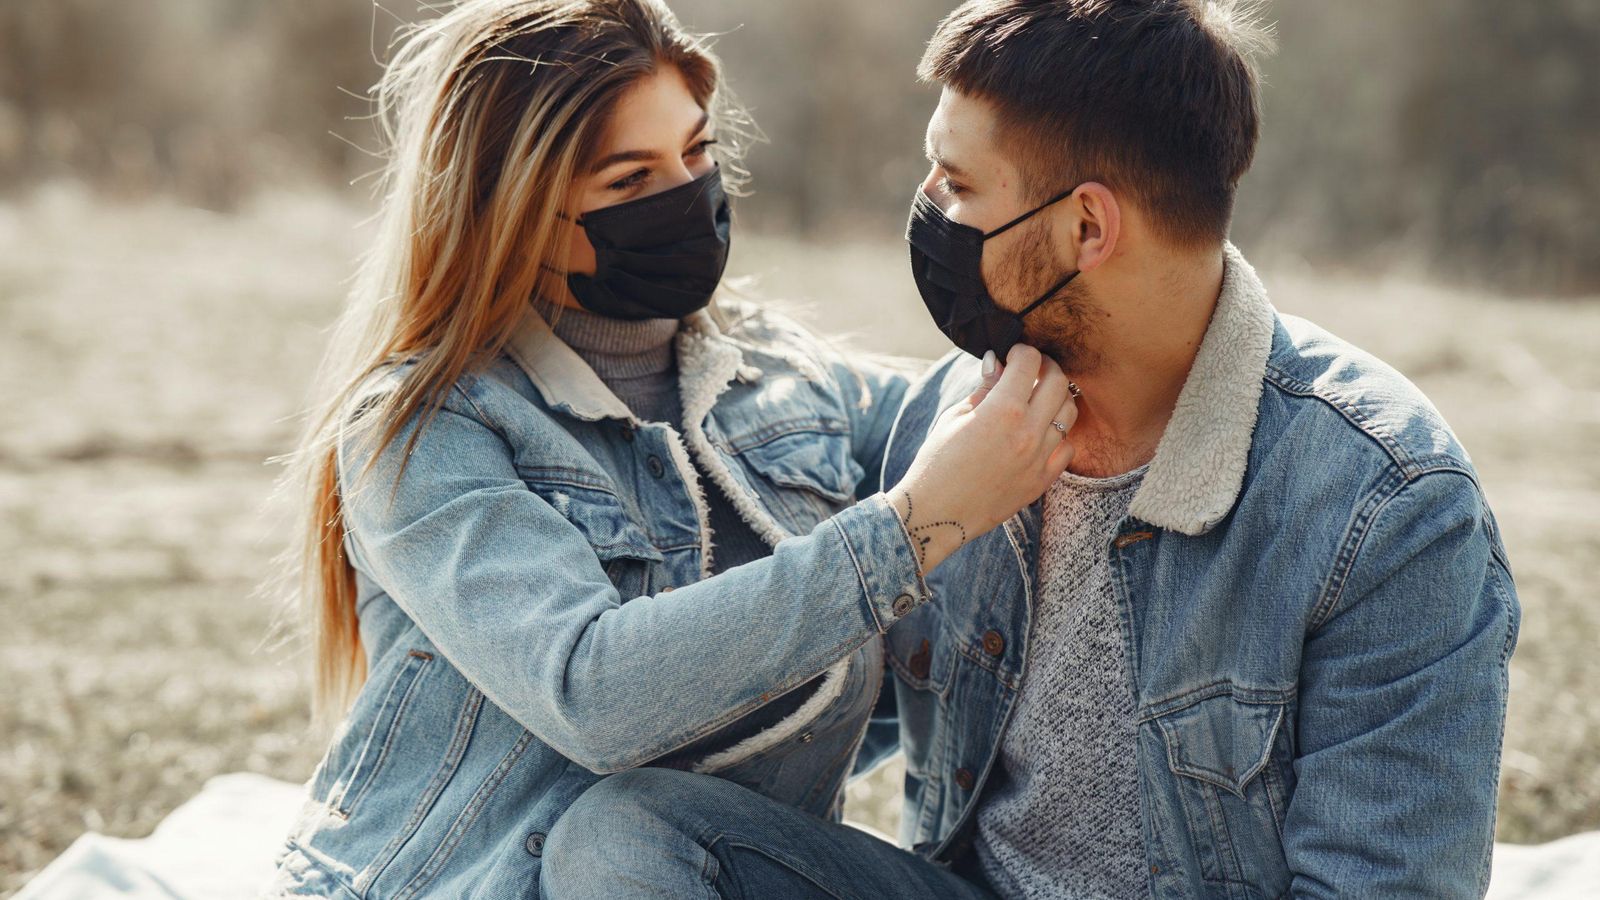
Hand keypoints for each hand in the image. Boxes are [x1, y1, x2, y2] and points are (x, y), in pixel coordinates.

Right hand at [886, 345, 1076, 572]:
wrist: (937, 514)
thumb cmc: (937, 462)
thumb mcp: (955, 417)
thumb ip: (985, 388)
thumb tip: (999, 363)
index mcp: (1002, 410)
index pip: (1029, 362)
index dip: (1021, 351)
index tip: (1013, 355)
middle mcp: (1027, 432)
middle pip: (1058, 381)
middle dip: (1045, 367)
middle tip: (1030, 370)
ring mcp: (1039, 458)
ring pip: (1068, 413)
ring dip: (1056, 399)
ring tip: (1037, 400)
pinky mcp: (1041, 481)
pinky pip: (1067, 448)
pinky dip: (1057, 435)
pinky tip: (1038, 434)